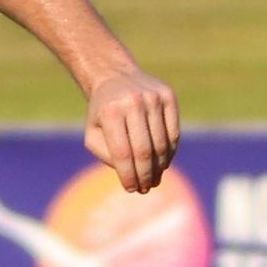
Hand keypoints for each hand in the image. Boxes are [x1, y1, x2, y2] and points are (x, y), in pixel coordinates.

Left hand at [82, 69, 179, 193]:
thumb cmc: (102, 112)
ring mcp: (153, 98)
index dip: (128, 175)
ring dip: (159, 167)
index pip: (122, 153)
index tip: (130, 189)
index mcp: (110, 111)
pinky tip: (163, 164)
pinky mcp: (168, 96)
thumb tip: (128, 173)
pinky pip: (174, 133)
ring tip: (153, 180)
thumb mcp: (92, 131)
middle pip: (144, 151)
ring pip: (162, 144)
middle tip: (145, 189)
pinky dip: (170, 153)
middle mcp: (133, 102)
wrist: (115, 77)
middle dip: (145, 175)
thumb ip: (105, 154)